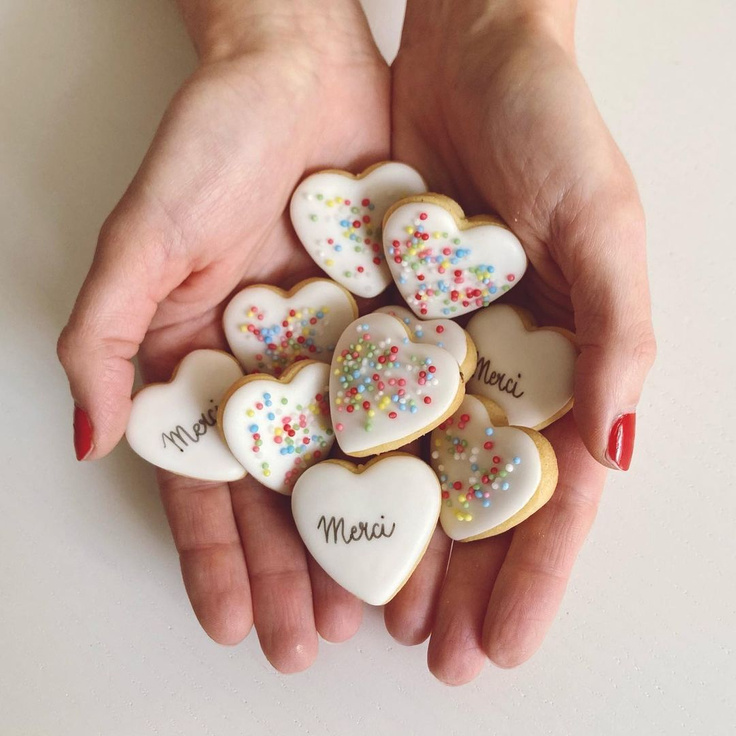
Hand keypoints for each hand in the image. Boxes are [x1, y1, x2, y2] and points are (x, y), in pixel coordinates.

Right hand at [57, 0, 387, 671]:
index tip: (235, 626)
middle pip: (283, 494)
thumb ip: (104, 335)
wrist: (297, 66)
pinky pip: (409, 404)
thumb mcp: (144, 235)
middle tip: (312, 645)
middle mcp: (273, 373)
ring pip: (350, 467)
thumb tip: (84, 437)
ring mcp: (337, 354)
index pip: (207, 483)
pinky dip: (417, 462)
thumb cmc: (211, 141)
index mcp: (207, 367)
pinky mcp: (394, 322)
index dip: (217, 557)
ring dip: (359, 540)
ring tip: (376, 610)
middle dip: (293, 572)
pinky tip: (433, 519)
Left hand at [384, 1, 655, 681]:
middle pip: (474, 498)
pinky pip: (351, 400)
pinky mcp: (369, 316)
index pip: (551, 492)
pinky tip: (321, 518)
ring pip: (409, 468)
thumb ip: (617, 334)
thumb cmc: (552, 127)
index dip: (534, 572)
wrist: (468, 56)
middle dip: (459, 581)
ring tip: (370, 617)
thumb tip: (617, 451)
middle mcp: (491, 369)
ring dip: (394, 544)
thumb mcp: (603, 222)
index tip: (506, 645)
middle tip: (433, 656)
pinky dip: (339, 462)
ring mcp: (427, 349)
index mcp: (560, 363)